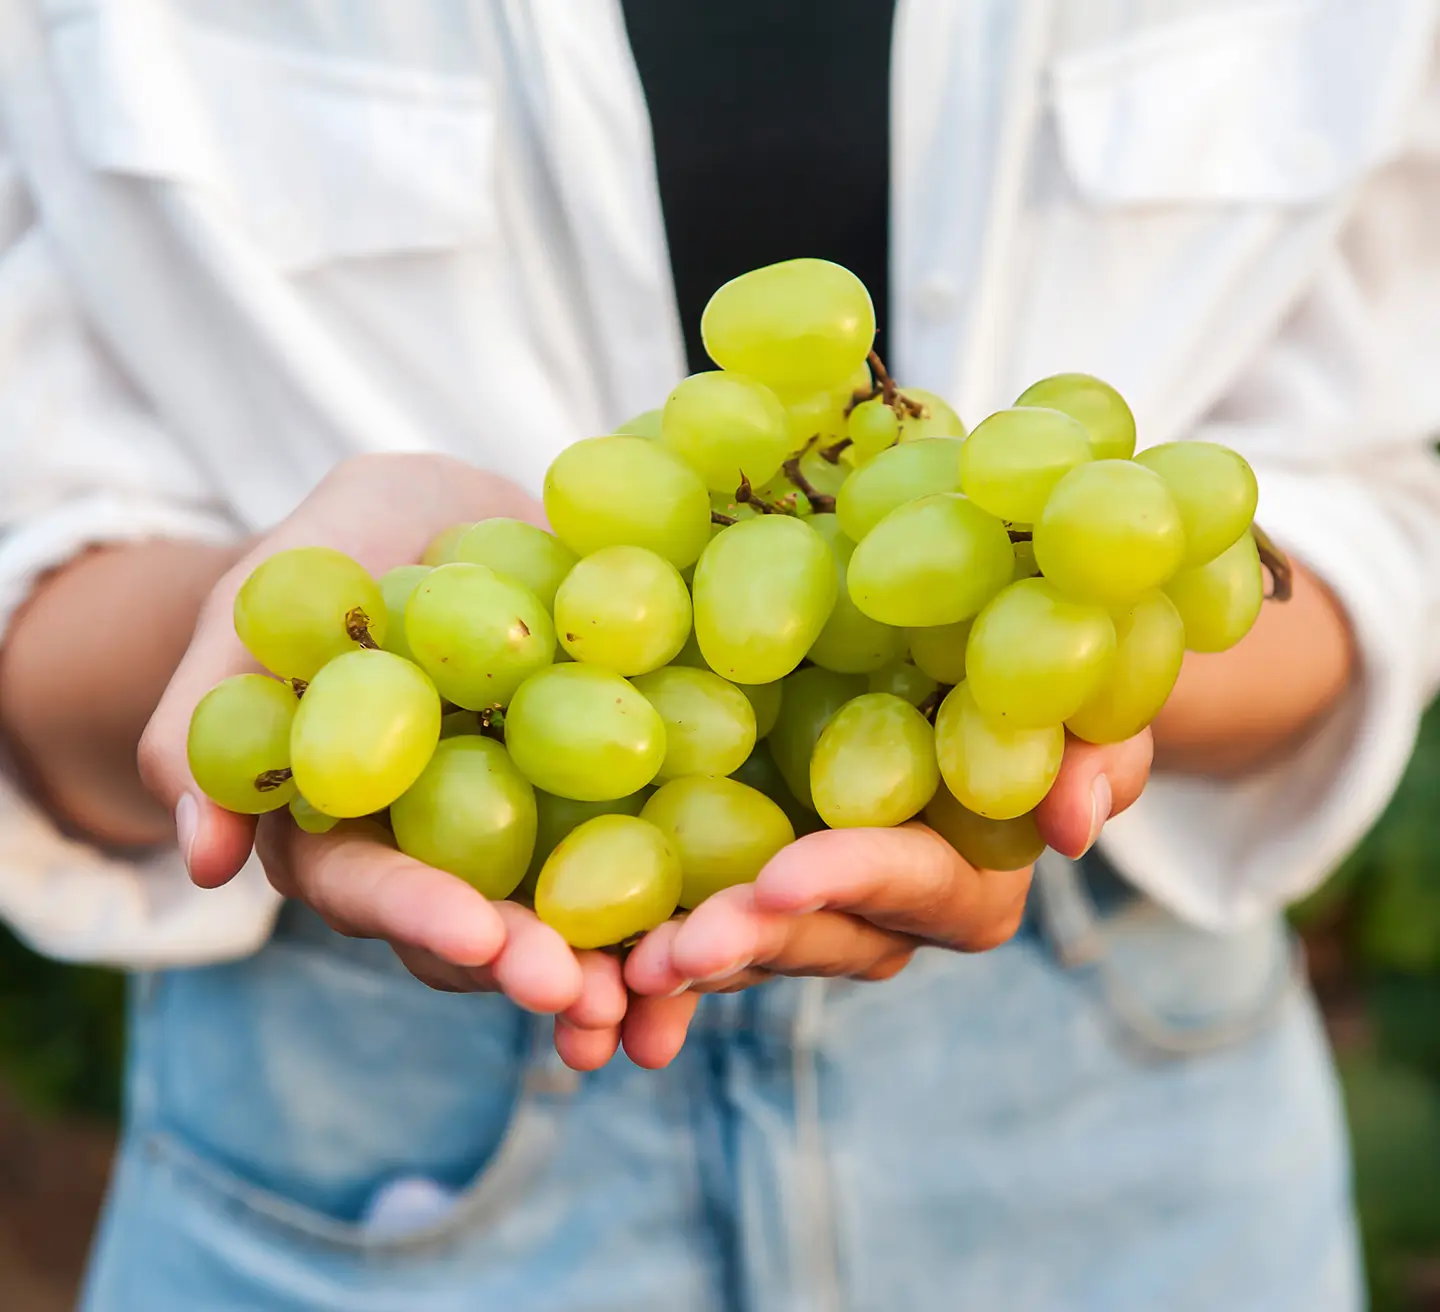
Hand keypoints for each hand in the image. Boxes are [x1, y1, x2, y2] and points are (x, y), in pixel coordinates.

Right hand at [137, 454, 629, 1050]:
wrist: (443, 516)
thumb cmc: (336, 549)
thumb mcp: (269, 595)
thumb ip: (217, 709)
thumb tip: (200, 859)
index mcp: (346, 822)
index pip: (368, 883)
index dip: (419, 912)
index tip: (479, 937)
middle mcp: (440, 849)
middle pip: (475, 929)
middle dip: (526, 965)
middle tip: (584, 991)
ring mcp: (530, 832)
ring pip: (566, 918)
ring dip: (615, 968)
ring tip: (669, 991)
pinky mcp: (612, 797)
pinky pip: (648, 858)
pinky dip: (685, 900)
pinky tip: (739, 926)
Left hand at [621, 730, 1153, 1068]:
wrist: (972, 679)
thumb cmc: (1044, 687)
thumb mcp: (1096, 703)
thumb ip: (1102, 750)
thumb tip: (1075, 821)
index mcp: (965, 878)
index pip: (912, 883)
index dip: (851, 880)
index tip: (780, 877)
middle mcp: (886, 915)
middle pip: (817, 939)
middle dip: (746, 945)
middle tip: (671, 950)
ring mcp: (813, 909)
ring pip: (748, 950)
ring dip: (679, 969)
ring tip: (605, 980)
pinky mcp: (751, 883)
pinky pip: (699, 929)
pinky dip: (641, 958)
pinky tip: (583, 976)